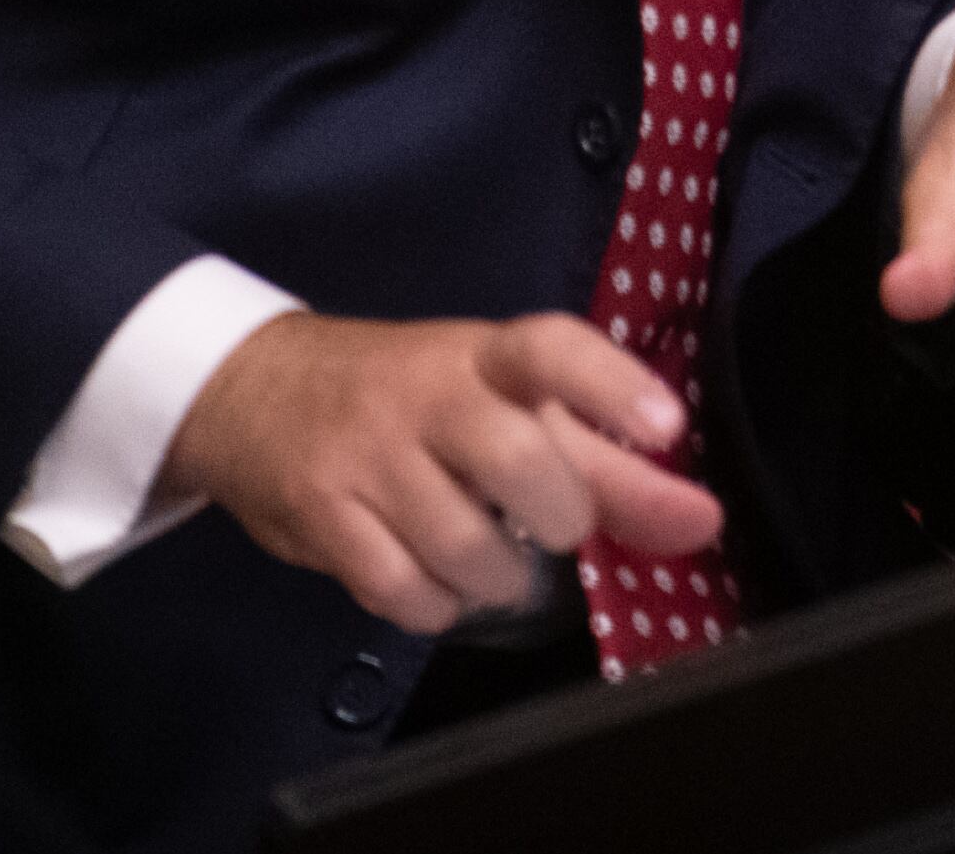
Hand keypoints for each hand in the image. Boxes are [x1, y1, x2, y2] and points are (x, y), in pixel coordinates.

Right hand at [161, 310, 722, 632]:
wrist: (254, 392)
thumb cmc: (408, 400)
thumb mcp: (502, 405)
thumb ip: (605, 465)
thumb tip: (700, 522)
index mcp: (482, 356)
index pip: (551, 349)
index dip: (613, 385)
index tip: (667, 428)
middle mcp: (426, 395)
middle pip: (516, 458)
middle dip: (559, 514)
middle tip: (556, 526)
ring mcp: (366, 455)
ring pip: (460, 542)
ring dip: (497, 577)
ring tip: (494, 563)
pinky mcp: (319, 513)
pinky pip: (398, 587)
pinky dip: (435, 604)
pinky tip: (437, 584)